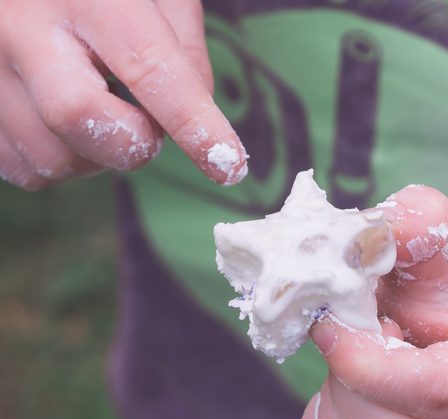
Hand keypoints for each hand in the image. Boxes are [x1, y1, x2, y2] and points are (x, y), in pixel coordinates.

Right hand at [0, 0, 245, 189]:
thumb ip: (184, 54)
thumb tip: (199, 127)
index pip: (149, 68)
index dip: (194, 125)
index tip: (229, 165)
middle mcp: (19, 24)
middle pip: (76, 115)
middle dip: (131, 144)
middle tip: (147, 128)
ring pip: (50, 155)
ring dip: (98, 158)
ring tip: (103, 114)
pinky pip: (23, 167)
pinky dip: (63, 162)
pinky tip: (68, 126)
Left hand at [297, 186, 447, 418]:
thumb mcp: (446, 266)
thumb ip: (420, 231)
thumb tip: (383, 221)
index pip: (424, 391)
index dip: (358, 354)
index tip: (330, 319)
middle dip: (343, 382)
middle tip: (355, 343)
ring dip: (330, 406)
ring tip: (359, 373)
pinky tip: (351, 403)